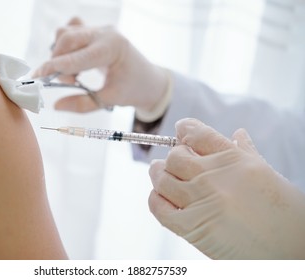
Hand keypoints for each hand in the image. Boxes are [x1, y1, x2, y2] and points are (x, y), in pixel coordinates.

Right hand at [34, 17, 167, 112]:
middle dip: (57, 61)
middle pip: (67, 38)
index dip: (55, 67)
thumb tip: (55, 106)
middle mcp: (105, 33)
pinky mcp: (95, 31)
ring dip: (61, 53)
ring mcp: (100, 29)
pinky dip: (66, 45)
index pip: (78, 56)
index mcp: (113, 48)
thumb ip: (82, 104)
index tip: (39, 78)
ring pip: (67, 32)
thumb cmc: (133, 89)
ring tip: (74, 74)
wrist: (148, 80)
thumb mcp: (109, 100)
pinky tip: (74, 60)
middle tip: (62, 82)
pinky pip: (72, 30)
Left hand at [148, 118, 304, 258]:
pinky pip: (159, 207)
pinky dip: (155, 199)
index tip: (181, 131)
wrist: (292, 251)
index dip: (185, 129)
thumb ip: (246, 152)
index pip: (197, 133)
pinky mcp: (191, 226)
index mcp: (234, 159)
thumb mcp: (267, 175)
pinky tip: (161, 197)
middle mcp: (213, 176)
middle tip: (175, 163)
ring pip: (162, 177)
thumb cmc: (284, 213)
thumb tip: (237, 134)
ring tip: (161, 175)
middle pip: (175, 156)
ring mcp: (200, 199)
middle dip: (173, 157)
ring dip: (159, 175)